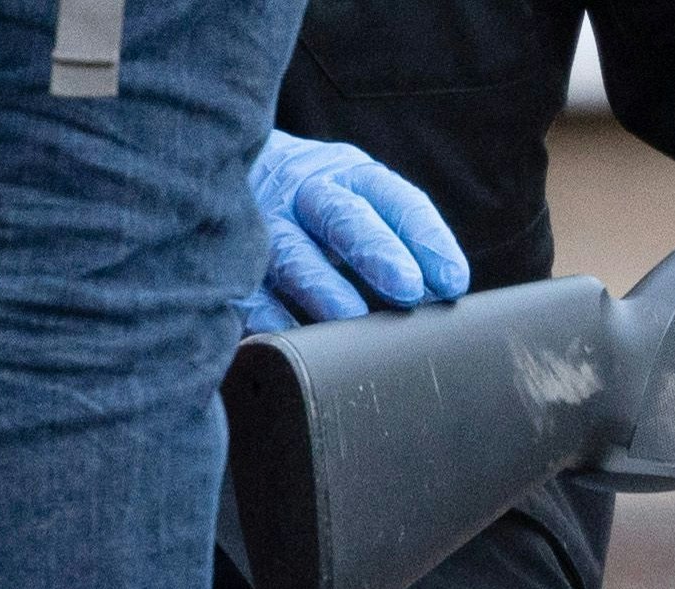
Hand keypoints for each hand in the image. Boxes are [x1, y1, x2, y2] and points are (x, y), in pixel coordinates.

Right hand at [238, 130, 471, 333]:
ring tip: (350, 316)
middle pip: (342, 215)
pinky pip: (247, 286)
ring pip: (291, 251)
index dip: (425, 237)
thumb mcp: (358, 206)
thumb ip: (398, 243)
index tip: (452, 281)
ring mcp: (263, 222)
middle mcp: (306, 192)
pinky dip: (267, 311)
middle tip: (408, 289)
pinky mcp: (230, 258)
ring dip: (322, 285)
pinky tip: (289, 333)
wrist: (222, 170)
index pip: (395, 199)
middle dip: (377, 251)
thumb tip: (442, 294)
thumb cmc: (315, 207)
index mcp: (350, 177)